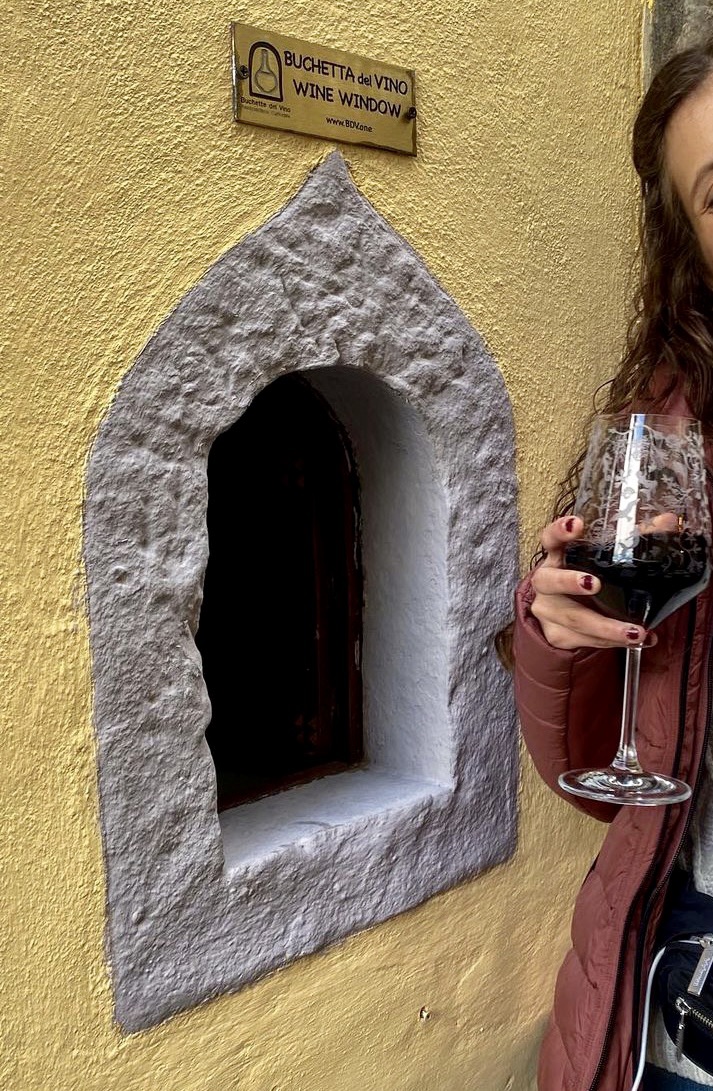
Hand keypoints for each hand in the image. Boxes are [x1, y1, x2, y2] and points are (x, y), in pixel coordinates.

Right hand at [530, 516, 656, 650]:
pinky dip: (614, 642)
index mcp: (557, 558)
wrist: (560, 618)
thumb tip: (665, 522)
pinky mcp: (558, 635)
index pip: (550, 539)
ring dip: (607, 627)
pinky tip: (638, 641)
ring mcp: (549, 611)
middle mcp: (547, 583)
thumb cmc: (584, 581)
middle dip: (571, 582)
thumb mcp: (601, 562)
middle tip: (593, 584)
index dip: (559, 531)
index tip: (576, 524)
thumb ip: (632, 541)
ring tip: (635, 632)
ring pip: (575, 619)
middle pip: (551, 581)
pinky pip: (587, 640)